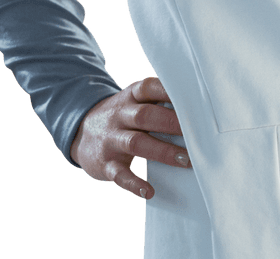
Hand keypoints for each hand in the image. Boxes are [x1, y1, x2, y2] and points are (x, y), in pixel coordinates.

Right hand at [70, 76, 188, 199]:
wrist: (80, 131)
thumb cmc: (123, 115)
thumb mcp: (135, 101)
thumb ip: (159, 100)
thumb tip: (198, 104)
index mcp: (131, 96)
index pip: (148, 88)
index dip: (168, 91)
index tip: (192, 97)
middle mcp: (119, 115)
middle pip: (145, 116)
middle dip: (172, 123)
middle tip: (198, 132)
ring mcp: (110, 139)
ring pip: (136, 143)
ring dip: (163, 152)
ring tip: (186, 160)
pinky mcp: (105, 163)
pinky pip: (118, 174)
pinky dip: (134, 183)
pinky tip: (149, 191)